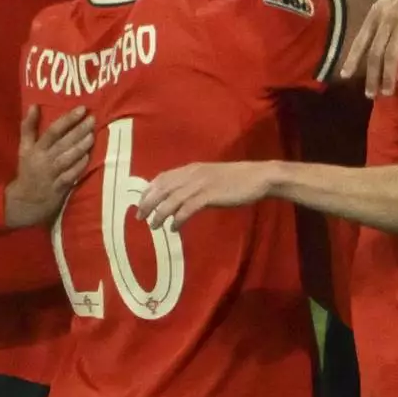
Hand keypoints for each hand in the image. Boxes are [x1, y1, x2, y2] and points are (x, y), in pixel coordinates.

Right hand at [5, 105, 94, 227]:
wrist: (24, 202)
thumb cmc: (27, 171)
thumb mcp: (24, 148)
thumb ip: (28, 127)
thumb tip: (34, 105)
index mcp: (35, 149)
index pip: (52, 131)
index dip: (67, 119)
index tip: (81, 109)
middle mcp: (43, 160)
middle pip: (62, 143)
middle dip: (78, 130)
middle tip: (92, 119)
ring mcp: (51, 175)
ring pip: (67, 158)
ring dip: (80, 147)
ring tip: (92, 135)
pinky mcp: (59, 188)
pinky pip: (70, 176)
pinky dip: (78, 167)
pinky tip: (88, 158)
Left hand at [136, 161, 274, 231]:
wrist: (257, 177)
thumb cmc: (236, 179)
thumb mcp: (210, 177)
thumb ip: (193, 183)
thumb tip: (177, 197)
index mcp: (191, 168)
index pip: (162, 177)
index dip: (149, 190)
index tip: (140, 203)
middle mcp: (192, 174)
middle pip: (163, 188)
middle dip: (149, 203)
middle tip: (139, 217)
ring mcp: (201, 184)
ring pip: (172, 199)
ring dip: (160, 213)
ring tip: (154, 226)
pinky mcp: (210, 195)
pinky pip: (188, 208)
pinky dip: (178, 218)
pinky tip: (174, 228)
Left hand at [339, 0, 397, 96]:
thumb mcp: (392, 1)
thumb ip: (384, 19)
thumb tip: (378, 40)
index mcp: (377, 13)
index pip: (361, 40)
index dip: (352, 59)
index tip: (345, 76)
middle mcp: (386, 17)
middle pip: (374, 53)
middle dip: (371, 76)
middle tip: (371, 95)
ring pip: (390, 54)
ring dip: (388, 76)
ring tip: (387, 92)